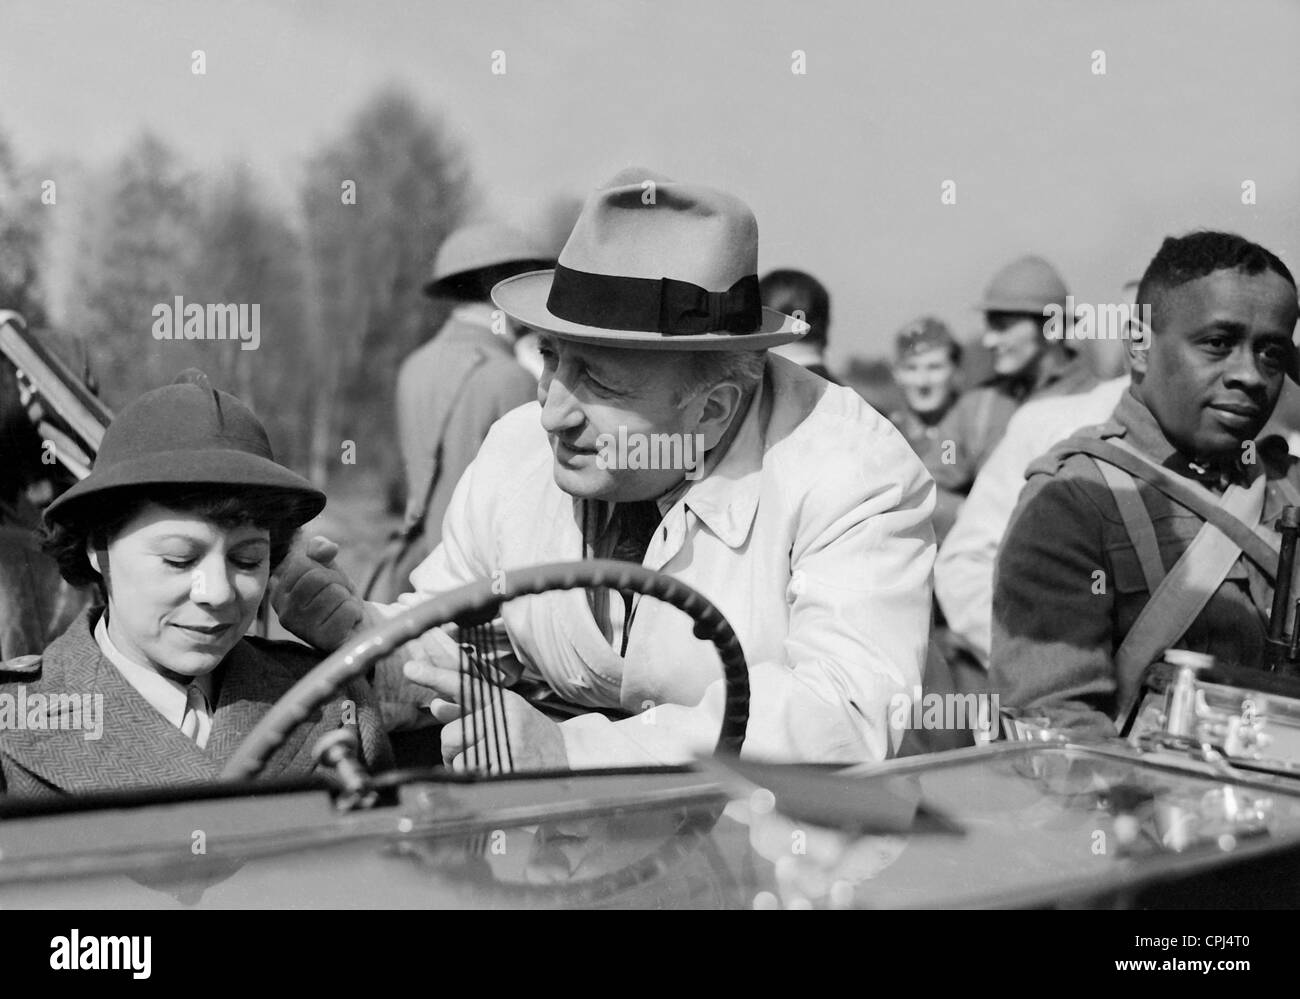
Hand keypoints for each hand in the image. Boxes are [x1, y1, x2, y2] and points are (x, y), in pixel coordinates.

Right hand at [271, 535, 366, 651]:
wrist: (357, 627)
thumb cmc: (337, 596)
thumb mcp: (326, 567)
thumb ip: (320, 549)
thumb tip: (327, 548)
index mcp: (279, 594)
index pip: (300, 563)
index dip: (322, 567)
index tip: (326, 582)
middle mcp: (285, 613)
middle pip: (317, 578)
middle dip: (337, 582)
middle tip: (339, 596)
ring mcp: (303, 630)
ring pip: (335, 593)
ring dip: (347, 598)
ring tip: (342, 610)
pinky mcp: (324, 641)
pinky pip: (348, 610)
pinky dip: (355, 612)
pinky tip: (349, 622)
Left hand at [404, 660, 568, 772]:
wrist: (568, 756)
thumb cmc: (529, 734)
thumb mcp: (504, 713)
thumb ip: (469, 709)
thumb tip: (436, 705)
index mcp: (502, 701)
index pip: (464, 685)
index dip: (435, 676)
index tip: (410, 668)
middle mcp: (504, 719)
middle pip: (450, 732)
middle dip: (454, 744)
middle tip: (472, 746)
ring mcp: (505, 745)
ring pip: (455, 755)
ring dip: (461, 762)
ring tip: (484, 759)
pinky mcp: (504, 769)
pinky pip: (466, 773)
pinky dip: (471, 775)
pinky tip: (489, 770)